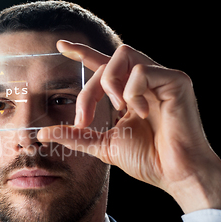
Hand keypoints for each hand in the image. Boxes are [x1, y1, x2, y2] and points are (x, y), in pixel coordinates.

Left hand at [38, 40, 220, 213]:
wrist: (175, 175)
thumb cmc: (148, 160)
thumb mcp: (103, 145)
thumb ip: (76, 136)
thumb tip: (43, 134)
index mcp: (130, 93)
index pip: (104, 65)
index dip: (83, 53)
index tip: (61, 46)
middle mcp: (146, 81)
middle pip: (106, 63)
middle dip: (87, 91)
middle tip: (84, 120)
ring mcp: (162, 78)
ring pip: (123, 55)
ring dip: (109, 83)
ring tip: (118, 109)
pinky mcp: (177, 80)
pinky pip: (142, 70)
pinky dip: (133, 91)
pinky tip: (142, 113)